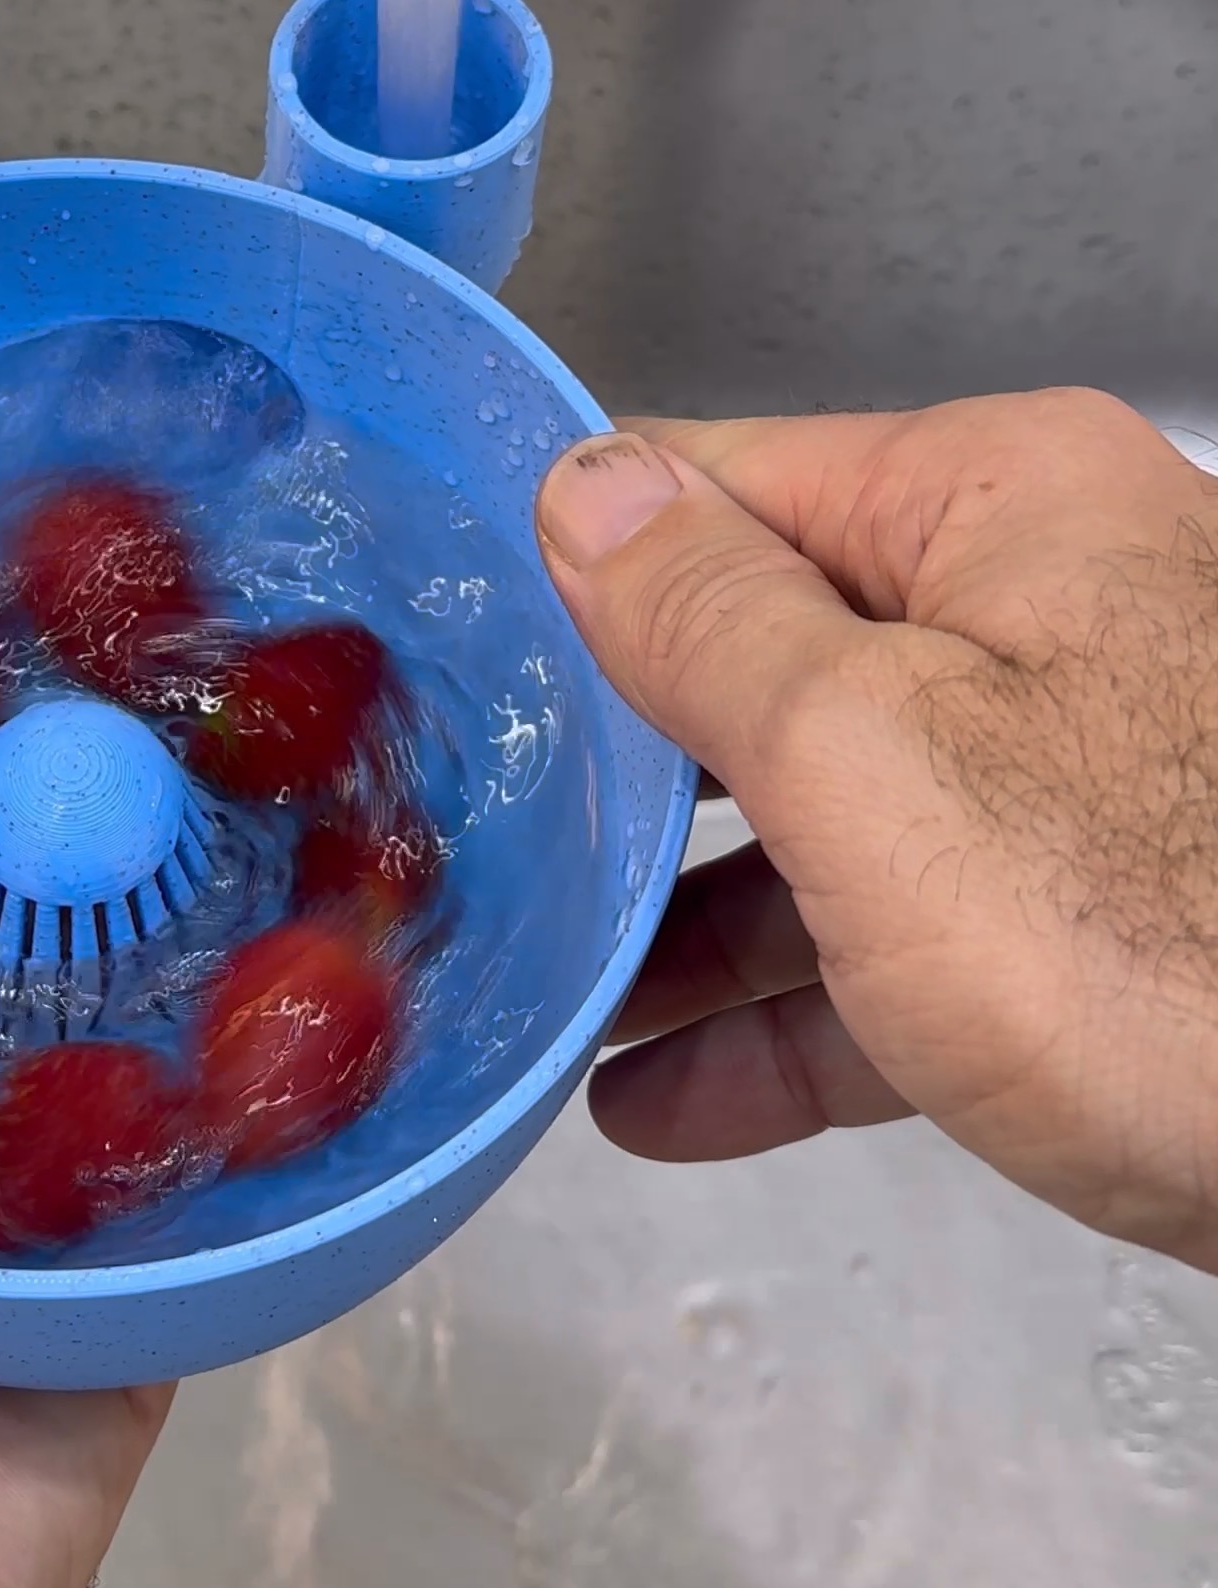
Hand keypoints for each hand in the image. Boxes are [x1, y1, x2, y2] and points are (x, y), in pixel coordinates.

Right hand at [535, 388, 1217, 1275]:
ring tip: (546, 1002)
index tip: (442, 665)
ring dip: (686, 924)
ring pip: (834, 820)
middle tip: (471, 851)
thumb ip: (708, 621)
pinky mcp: (1114, 923)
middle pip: (771, 659)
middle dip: (622, 770)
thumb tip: (587, 487)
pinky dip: (794, 1018)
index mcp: (997, 502)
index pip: (721, 486)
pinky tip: (663, 1101)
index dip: (572, 574)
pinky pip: (912, 946)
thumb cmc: (1167, 945)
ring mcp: (1090, 768)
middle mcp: (1050, 602)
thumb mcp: (872, 761)